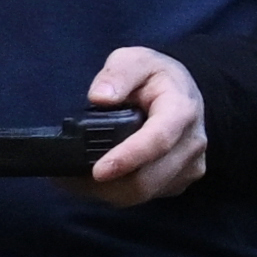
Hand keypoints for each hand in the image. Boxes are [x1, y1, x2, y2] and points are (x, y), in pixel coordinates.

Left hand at [77, 47, 206, 204]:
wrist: (182, 94)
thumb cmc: (154, 77)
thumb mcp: (135, 60)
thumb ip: (118, 74)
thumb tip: (100, 97)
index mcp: (182, 110)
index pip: (158, 141)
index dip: (127, 159)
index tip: (98, 170)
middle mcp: (191, 143)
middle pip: (147, 179)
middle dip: (103, 184)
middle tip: (65, 175)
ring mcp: (189, 166)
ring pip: (142, 194)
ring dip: (104, 191)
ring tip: (73, 177)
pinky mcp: (179, 181)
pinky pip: (144, 197)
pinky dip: (114, 193)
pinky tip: (95, 179)